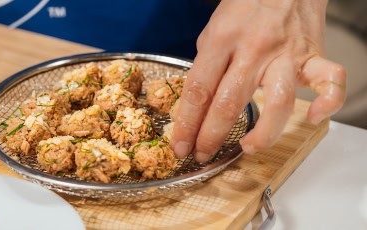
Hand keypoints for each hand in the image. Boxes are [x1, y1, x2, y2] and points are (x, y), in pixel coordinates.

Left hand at [171, 0, 346, 161]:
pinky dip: (328, 103)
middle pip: (230, 103)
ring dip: (263, 134)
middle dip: (211, 137)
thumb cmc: (247, 6)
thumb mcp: (213, 28)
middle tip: (202, 154)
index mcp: (222, 40)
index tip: (181, 145)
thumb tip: (199, 98)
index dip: (187, 124)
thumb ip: (207, 63)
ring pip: (278, 102)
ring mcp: (285, 55)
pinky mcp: (312, 56)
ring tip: (248, 147)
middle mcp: (254, 50)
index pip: (199, 90)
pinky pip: (330, 82)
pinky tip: (312, 118)